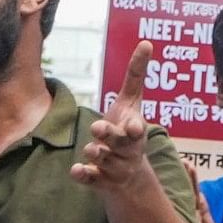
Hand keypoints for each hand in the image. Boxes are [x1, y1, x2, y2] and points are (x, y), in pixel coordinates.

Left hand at [74, 41, 162, 202]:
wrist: (129, 175)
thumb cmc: (128, 129)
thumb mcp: (132, 102)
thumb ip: (136, 74)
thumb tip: (145, 41)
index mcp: (135, 130)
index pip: (137, 129)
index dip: (135, 128)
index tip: (134, 128)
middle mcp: (127, 149)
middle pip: (119, 143)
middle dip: (109, 135)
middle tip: (97, 128)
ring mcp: (115, 166)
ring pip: (104, 159)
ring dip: (96, 152)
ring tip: (90, 149)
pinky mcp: (100, 180)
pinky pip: (91, 179)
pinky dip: (85, 175)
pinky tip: (76, 170)